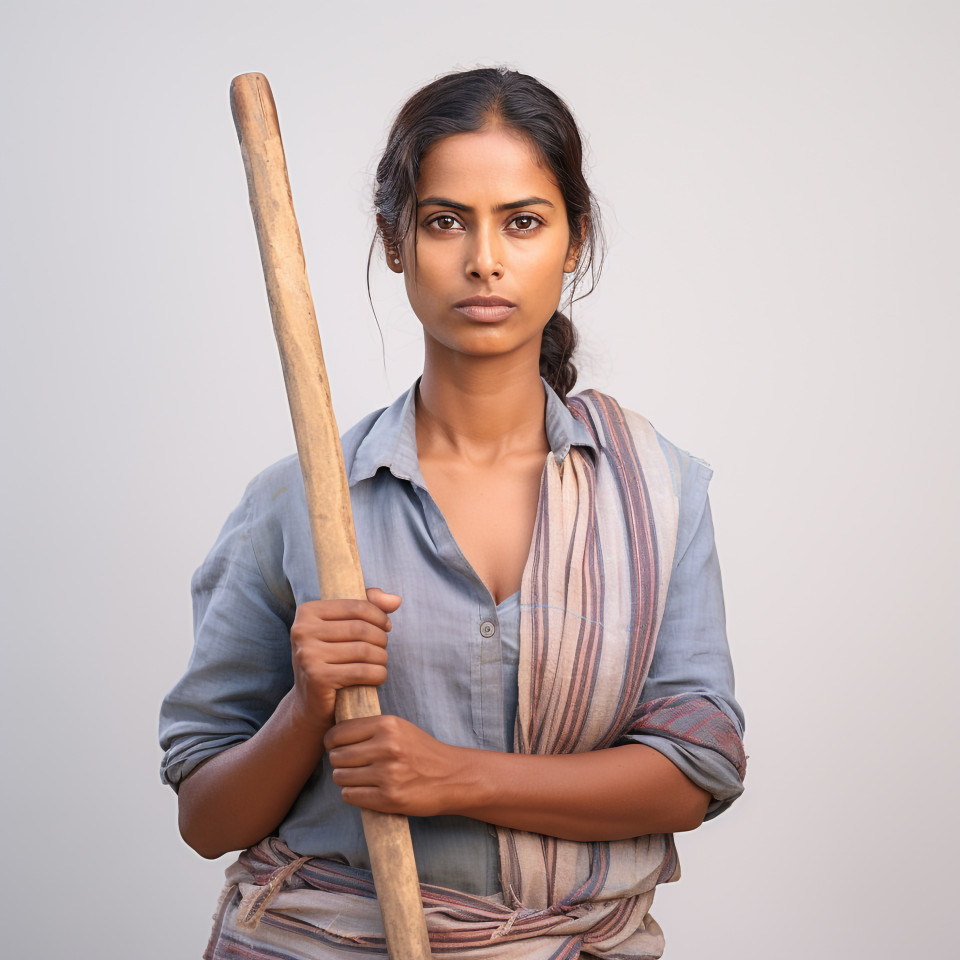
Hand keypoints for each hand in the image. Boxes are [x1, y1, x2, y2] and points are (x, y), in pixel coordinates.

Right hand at [288, 588, 401, 732]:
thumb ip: (370, 605)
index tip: (386, 627)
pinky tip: (378, 677)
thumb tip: (396, 600)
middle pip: (361, 629)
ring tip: (380, 663)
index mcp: (307, 612)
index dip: (379, 616)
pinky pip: (361, 671)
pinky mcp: (317, 678)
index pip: (355, 606)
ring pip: (364, 650)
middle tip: (383, 649)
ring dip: (381, 658)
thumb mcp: (345, 627)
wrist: (310, 704)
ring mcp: (307, 655)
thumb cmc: (332, 659)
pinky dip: (378, 674)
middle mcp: (302, 631)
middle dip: (381, 639)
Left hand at [323, 715, 464, 816]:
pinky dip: (353, 795)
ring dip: (345, 780)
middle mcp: (386, 747)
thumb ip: (371, 728)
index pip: (339, 732)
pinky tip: (365, 791)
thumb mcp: (400, 728)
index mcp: (387, 725)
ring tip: (361, 778)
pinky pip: (350, 796)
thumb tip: (335, 735)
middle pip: (337, 756)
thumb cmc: (422, 752)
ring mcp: (387, 774)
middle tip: (351, 765)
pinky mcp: (389, 798)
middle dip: (339, 762)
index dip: (332, 742)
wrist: (452, 777)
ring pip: (340, 777)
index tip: (336, 747)